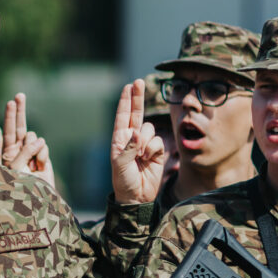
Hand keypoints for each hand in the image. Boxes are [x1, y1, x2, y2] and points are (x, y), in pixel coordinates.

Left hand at [0, 93, 53, 187]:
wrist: (36, 201)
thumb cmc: (20, 189)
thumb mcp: (16, 171)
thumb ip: (24, 154)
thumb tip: (38, 138)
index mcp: (6, 153)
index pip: (7, 131)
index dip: (9, 116)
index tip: (10, 102)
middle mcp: (18, 150)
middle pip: (18, 126)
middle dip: (19, 111)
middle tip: (19, 95)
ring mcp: (31, 152)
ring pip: (33, 138)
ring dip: (33, 148)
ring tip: (31, 164)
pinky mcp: (42, 156)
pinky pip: (43, 147)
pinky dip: (42, 156)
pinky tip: (39, 167)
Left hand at [110, 79, 165, 203]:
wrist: (137, 197)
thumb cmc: (124, 181)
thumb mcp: (120, 165)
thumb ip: (128, 148)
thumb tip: (136, 133)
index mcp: (119, 139)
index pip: (122, 116)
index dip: (126, 101)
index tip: (128, 86)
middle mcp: (132, 139)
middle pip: (136, 113)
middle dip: (137, 98)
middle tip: (139, 81)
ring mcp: (145, 144)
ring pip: (149, 129)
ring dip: (145, 142)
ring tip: (139, 157)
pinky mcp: (157, 151)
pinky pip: (158, 141)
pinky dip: (153, 149)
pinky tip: (148, 160)